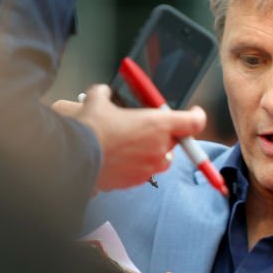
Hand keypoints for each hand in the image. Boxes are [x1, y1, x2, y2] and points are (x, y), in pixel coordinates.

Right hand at [52, 85, 205, 191]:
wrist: (76, 156)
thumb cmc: (91, 128)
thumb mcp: (97, 100)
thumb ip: (106, 94)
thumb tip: (103, 92)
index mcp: (159, 124)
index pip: (194, 122)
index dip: (197, 116)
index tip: (194, 113)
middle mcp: (160, 147)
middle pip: (175, 140)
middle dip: (164, 134)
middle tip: (146, 129)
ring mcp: (150, 166)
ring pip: (161, 158)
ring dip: (153, 151)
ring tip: (132, 145)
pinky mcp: (137, 180)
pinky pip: (145, 172)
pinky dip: (138, 165)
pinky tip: (120, 159)